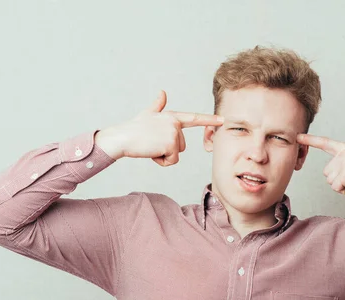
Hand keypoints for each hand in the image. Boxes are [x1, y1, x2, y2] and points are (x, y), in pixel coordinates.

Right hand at [96, 90, 223, 165]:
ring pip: (177, 154)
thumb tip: (162, 92)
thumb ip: (158, 105)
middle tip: (152, 143)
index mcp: (172, 116)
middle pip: (182, 146)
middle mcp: (175, 123)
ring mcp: (174, 132)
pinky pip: (172, 160)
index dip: (209, 119)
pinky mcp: (171, 144)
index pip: (194, 118)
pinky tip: (151, 153)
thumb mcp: (148, 115)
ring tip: (151, 147)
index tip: (223, 120)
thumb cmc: (134, 129)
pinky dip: (162, 162)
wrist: (122, 138)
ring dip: (164, 156)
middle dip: (168, 150)